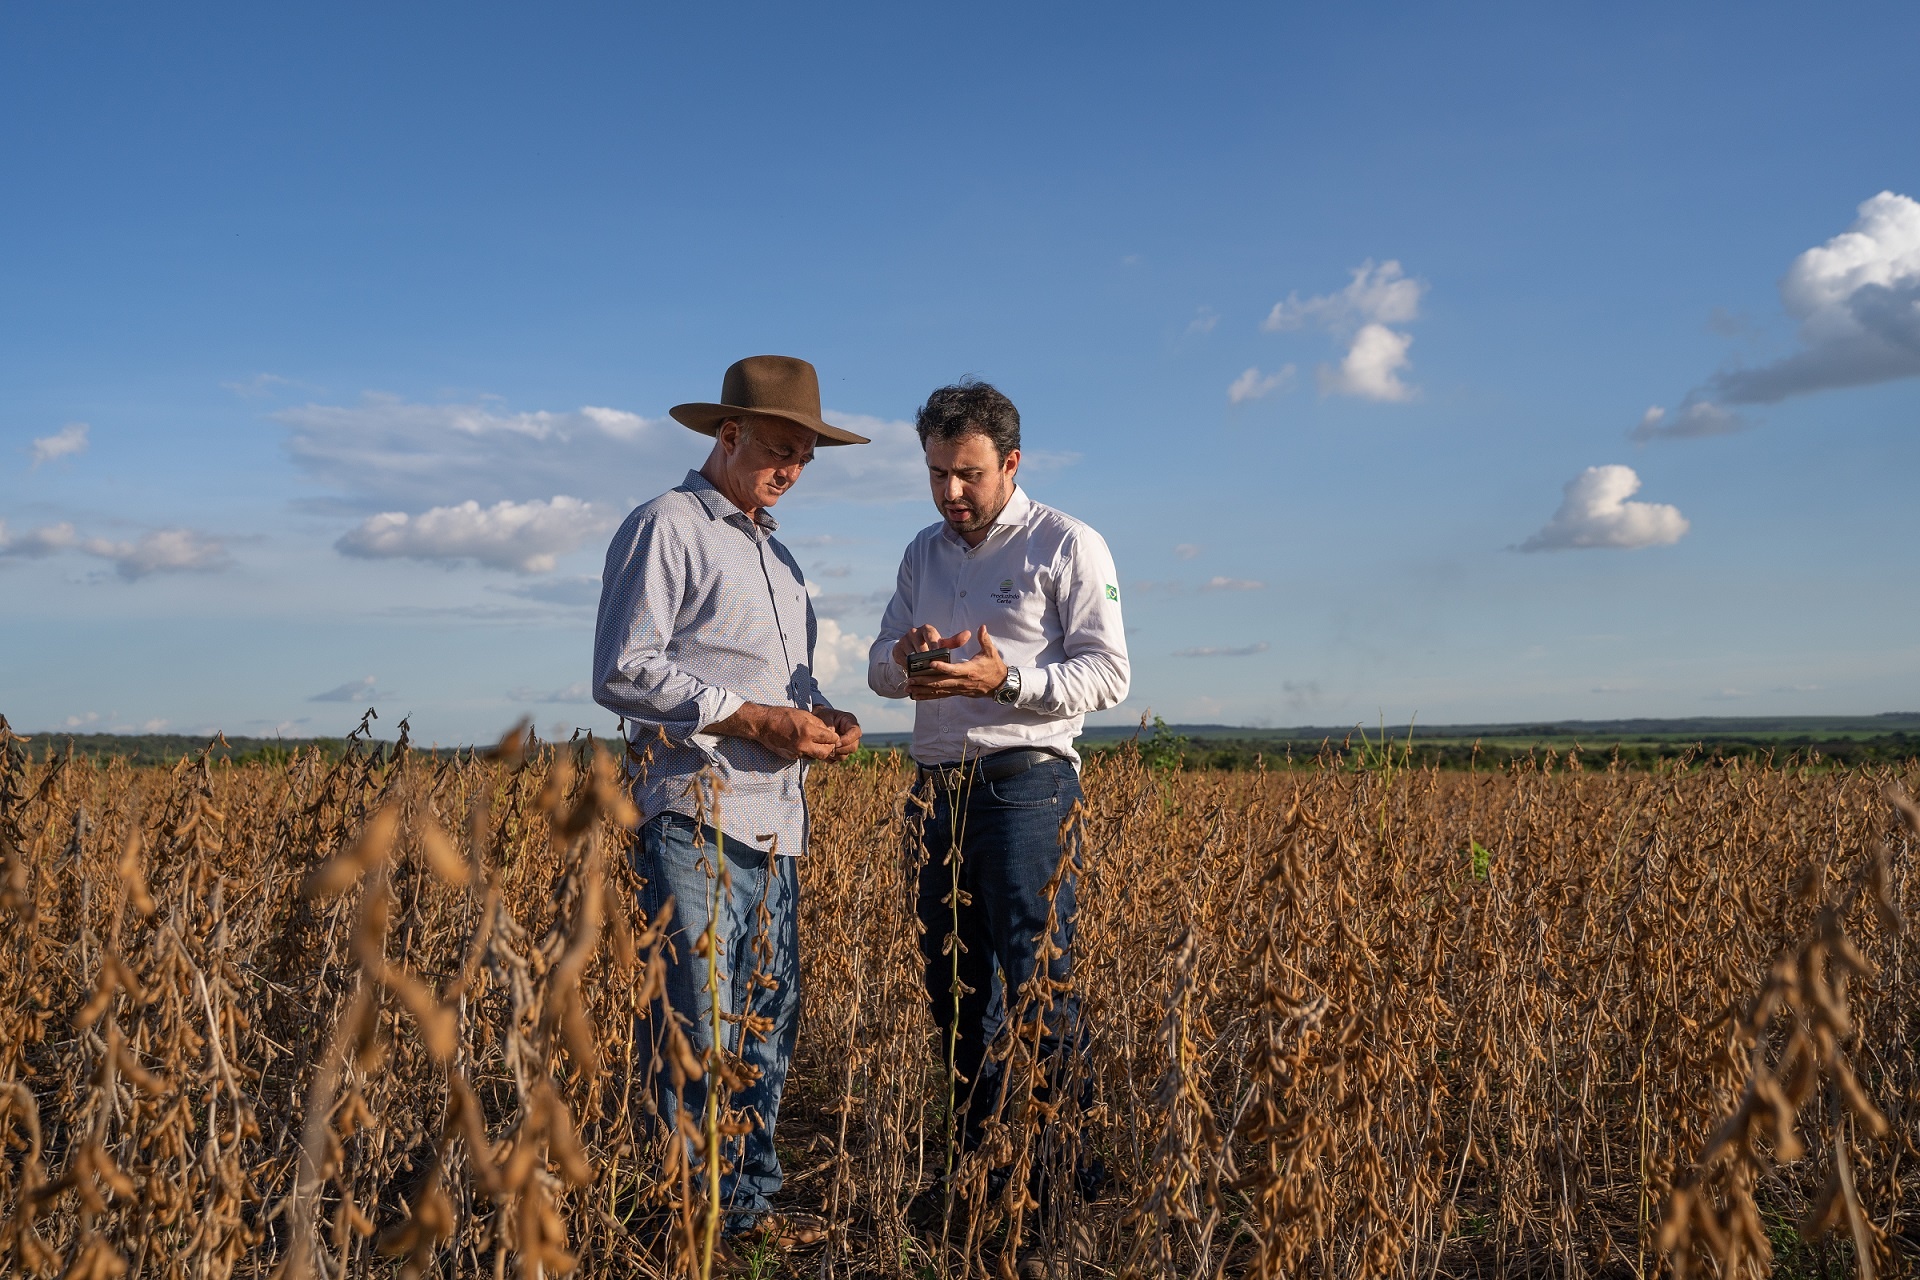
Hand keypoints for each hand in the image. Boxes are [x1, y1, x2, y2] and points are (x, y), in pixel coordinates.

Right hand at [710, 703, 839, 760]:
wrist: (764, 725)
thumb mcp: (803, 714)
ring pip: (815, 756)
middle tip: (829, 743)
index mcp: (808, 731)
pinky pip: (805, 756)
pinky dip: (808, 752)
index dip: (834, 737)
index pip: (830, 739)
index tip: (835, 736)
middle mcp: (803, 744)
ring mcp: (796, 752)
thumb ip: (818, 724)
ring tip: (817, 743)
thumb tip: (829, 731)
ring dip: (819, 751)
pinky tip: (805, 744)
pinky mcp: (791, 757)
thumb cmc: (783, 715)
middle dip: (829, 748)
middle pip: (825, 752)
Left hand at [814, 707, 861, 760]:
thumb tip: (834, 738)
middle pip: (853, 747)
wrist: (818, 721)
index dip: (848, 740)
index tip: (836, 743)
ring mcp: (847, 744)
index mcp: (850, 722)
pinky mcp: (841, 752)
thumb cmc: (823, 716)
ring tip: (825, 749)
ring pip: (845, 755)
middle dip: (841, 749)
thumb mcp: (825, 716)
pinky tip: (824, 751)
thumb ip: (829, 725)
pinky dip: (831, 758)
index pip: (856, 733)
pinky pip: (837, 759)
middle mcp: (852, 735)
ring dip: (835, 754)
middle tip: (829, 748)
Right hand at [890, 623, 972, 669]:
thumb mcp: (941, 643)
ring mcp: (904, 640)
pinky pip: (904, 660)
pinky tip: (915, 672)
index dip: (935, 645)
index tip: (938, 653)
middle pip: (921, 646)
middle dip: (927, 657)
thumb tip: (968, 634)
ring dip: (918, 663)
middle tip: (932, 666)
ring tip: (925, 670)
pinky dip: (910, 667)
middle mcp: (914, 632)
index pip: (931, 635)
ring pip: (912, 654)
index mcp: (926, 629)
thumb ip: (954, 641)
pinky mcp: (897, 649)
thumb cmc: (930, 646)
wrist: (910, 648)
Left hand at [908, 622, 1009, 700]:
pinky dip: (928, 696)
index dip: (941, 667)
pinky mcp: (957, 693)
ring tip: (908, 688)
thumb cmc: (994, 667)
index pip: (953, 669)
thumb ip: (984, 639)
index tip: (930, 663)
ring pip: (938, 690)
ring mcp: (959, 689)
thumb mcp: (991, 652)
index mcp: (969, 670)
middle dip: (924, 681)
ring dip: (922, 690)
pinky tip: (916, 696)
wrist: (1000, 685)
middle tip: (910, 679)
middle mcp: (962, 681)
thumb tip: (981, 627)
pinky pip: (940, 695)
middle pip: (940, 682)